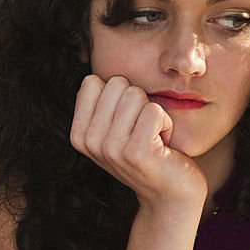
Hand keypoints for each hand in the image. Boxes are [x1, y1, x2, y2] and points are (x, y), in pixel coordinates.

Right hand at [69, 74, 205, 211]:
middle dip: (138, 101)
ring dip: (154, 113)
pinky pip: (155, 110)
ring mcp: (111, 149)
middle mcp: (90, 142)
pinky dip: (167, 123)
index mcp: (79, 134)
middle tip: (142, 131)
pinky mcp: (136, 153)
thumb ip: (101, 102)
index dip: (117, 95)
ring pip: (136, 94)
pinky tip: (163, 145)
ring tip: (153, 138)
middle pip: (117, 84)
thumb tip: (89, 55)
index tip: (125, 122)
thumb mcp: (114, 129)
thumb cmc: (148, 152)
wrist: (170, 194)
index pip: (93, 81)